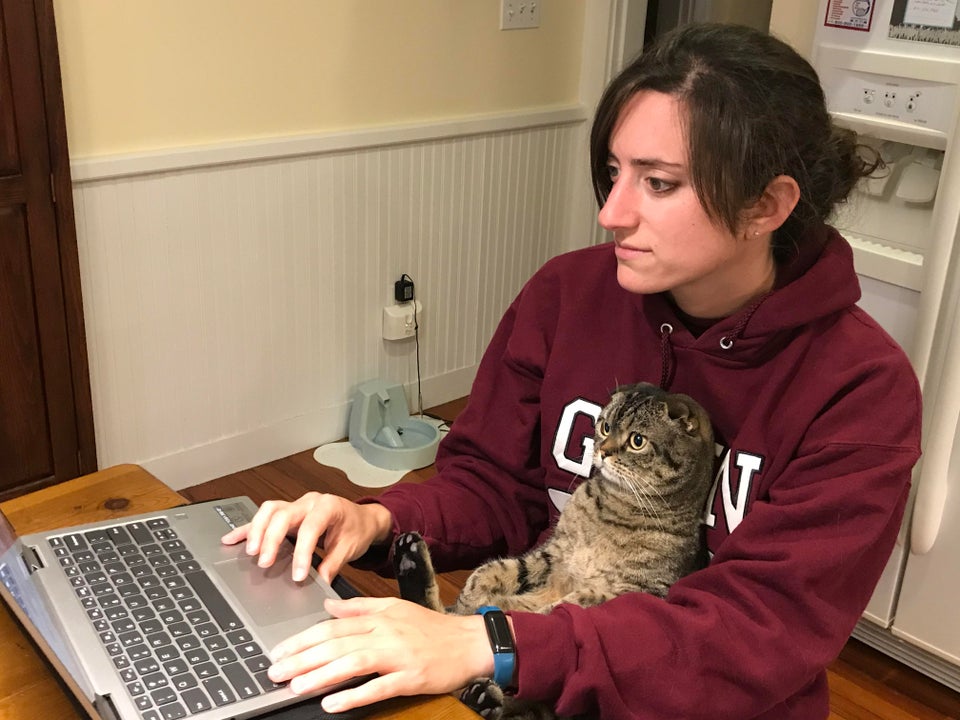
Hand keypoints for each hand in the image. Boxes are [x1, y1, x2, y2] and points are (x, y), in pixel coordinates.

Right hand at [220, 492, 392, 582]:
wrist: (363, 518)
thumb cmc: (357, 528)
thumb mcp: (350, 548)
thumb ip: (333, 565)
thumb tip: (318, 584)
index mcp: (328, 507)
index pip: (310, 528)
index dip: (302, 552)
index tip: (298, 575)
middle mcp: (309, 502)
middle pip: (283, 514)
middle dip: (271, 538)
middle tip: (264, 562)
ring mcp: (296, 505)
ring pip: (269, 510)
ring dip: (257, 530)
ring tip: (250, 552)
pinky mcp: (287, 513)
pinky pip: (264, 517)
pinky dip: (248, 528)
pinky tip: (232, 539)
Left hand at [267, 597, 495, 712]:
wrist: (470, 642)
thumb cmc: (432, 628)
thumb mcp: (395, 609)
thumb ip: (360, 607)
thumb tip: (328, 606)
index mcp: (379, 617)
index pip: (333, 626)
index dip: (303, 638)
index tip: (279, 650)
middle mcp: (385, 633)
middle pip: (337, 643)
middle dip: (302, 658)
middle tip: (274, 671)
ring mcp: (398, 655)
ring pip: (352, 662)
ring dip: (320, 675)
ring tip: (294, 686)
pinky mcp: (411, 677)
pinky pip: (378, 687)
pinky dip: (354, 695)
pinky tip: (332, 703)